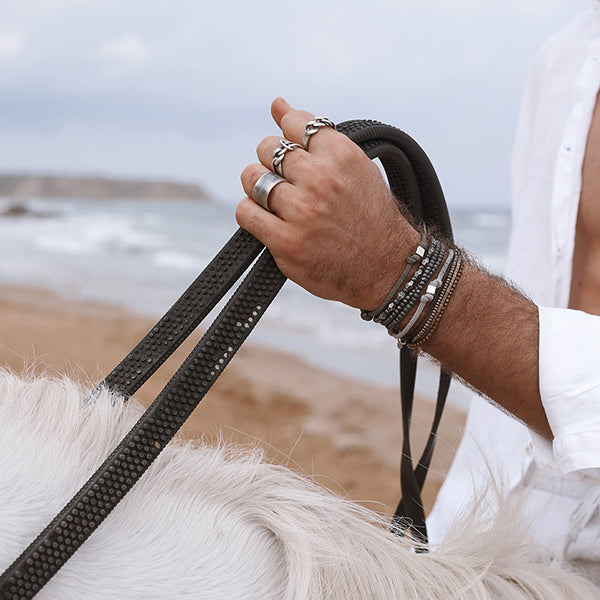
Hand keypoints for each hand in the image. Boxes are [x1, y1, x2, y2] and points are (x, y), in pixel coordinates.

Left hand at [237, 98, 419, 309]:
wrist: (387, 268)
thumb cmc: (370, 217)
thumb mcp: (356, 167)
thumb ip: (317, 137)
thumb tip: (277, 103)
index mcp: (342, 155)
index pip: (294, 124)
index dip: (290, 138)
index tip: (297, 155)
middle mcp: (321, 179)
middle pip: (268, 149)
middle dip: (272, 162)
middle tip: (287, 182)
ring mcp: (302, 212)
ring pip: (253, 179)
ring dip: (259, 187)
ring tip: (275, 200)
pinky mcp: (287, 242)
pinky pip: (247, 212)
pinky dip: (251, 213)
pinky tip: (267, 219)